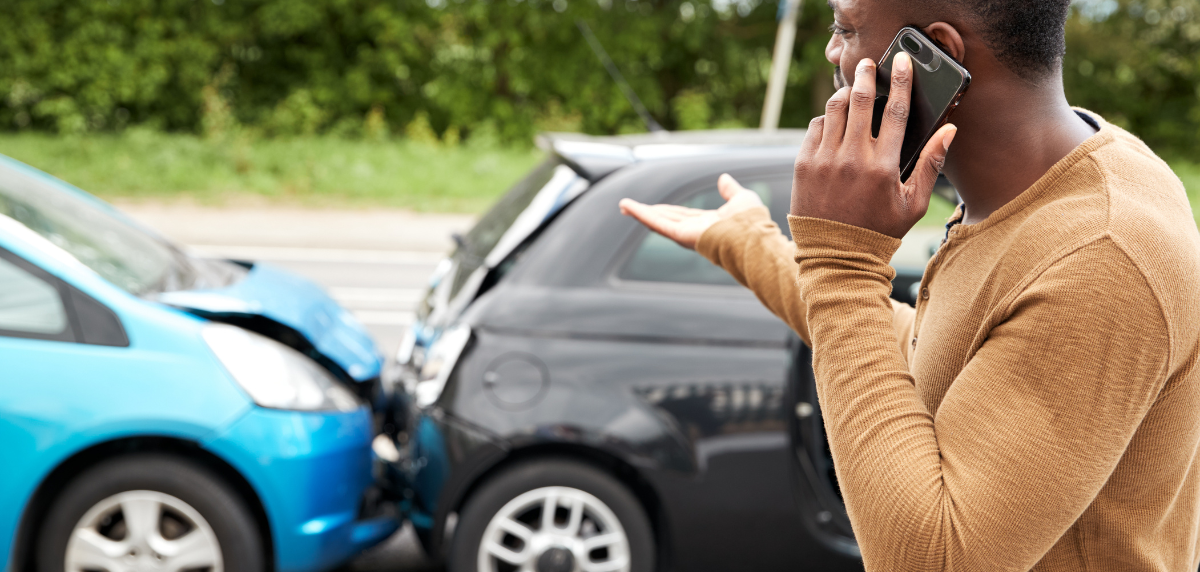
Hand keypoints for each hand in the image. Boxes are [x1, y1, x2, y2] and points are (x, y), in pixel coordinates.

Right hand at [618, 173, 764, 249]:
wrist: (752, 237)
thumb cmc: (752, 222)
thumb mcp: (741, 198)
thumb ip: (730, 190)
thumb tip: (724, 178)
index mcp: (708, 224)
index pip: (682, 216)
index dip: (667, 210)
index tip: (653, 207)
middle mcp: (695, 230)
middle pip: (666, 219)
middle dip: (647, 213)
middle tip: (629, 207)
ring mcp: (686, 234)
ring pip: (658, 221)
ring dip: (639, 213)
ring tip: (623, 205)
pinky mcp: (681, 235)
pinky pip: (658, 224)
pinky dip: (642, 215)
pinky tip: (629, 207)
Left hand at [792, 52, 956, 238]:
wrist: (835, 256)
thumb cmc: (879, 231)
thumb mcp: (913, 203)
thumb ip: (931, 163)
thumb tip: (949, 130)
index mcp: (883, 166)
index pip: (896, 111)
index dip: (901, 81)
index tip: (901, 62)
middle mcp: (852, 158)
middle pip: (861, 100)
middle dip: (866, 75)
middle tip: (868, 64)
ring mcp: (824, 159)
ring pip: (834, 109)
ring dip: (844, 93)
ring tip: (851, 89)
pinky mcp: (803, 164)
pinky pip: (815, 127)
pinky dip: (826, 118)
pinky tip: (834, 120)